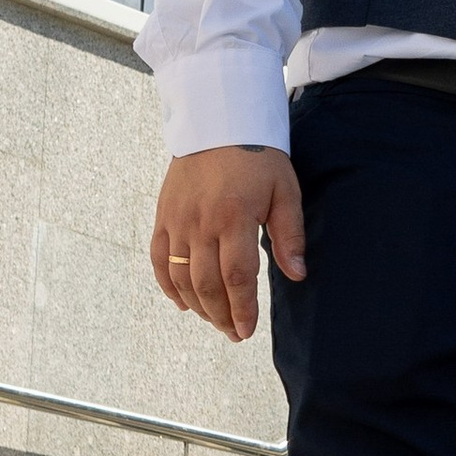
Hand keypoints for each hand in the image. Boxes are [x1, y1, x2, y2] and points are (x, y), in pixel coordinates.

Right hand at [150, 147, 306, 340]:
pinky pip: (159, 260)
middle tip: (234, 334)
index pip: (238, 277)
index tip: (247, 331)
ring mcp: (177, 221)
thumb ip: (289, 235)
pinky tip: (183, 303)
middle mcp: (201, 223)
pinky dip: (168, 286)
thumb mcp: (285, 191)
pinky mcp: (163, 217)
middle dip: (221, 315)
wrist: (217, 122)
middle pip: (207, 284)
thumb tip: (296, 275)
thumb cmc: (258, 157)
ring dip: (198, 306)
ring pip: (181, 277)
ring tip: (215, 321)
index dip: (242, 309)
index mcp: (235, 217)